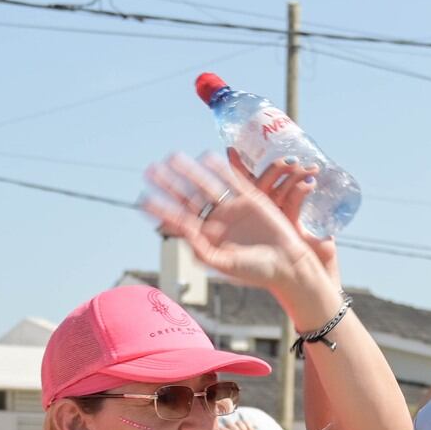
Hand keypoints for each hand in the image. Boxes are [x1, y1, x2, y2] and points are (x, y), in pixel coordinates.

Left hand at [140, 152, 327, 301]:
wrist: (288, 265)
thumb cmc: (256, 272)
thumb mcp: (225, 264)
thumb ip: (202, 250)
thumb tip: (182, 233)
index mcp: (207, 238)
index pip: (178, 219)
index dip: (160, 209)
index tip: (142, 199)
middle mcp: (216, 221)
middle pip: (187, 198)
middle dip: (169, 185)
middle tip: (150, 171)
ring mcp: (232, 208)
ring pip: (205, 185)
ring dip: (188, 172)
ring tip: (172, 157)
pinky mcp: (250, 198)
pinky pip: (231, 180)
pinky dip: (219, 168)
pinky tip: (205, 157)